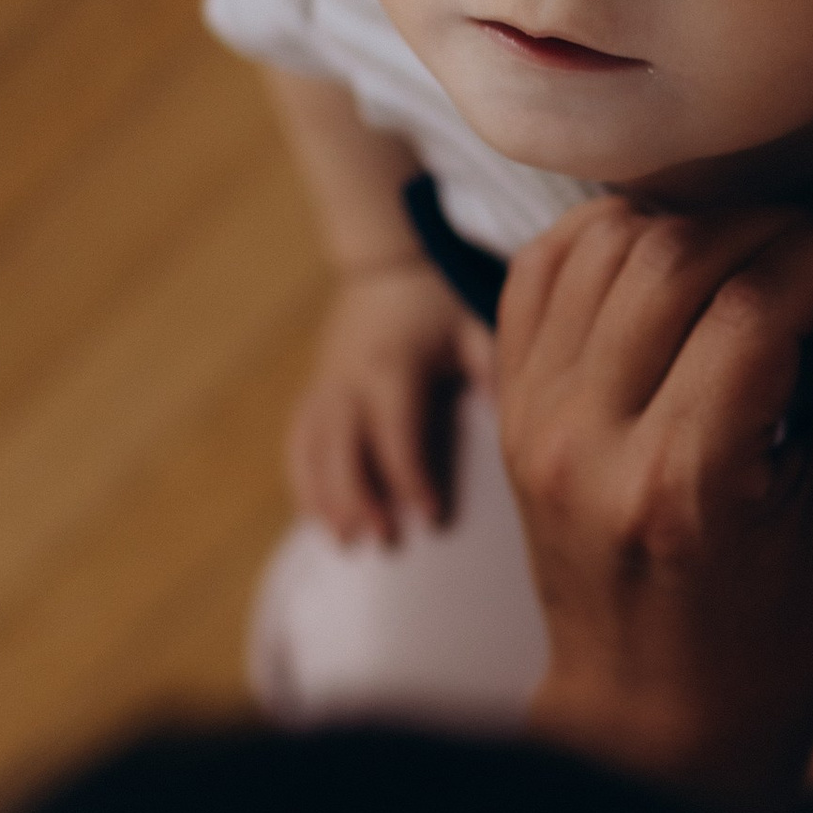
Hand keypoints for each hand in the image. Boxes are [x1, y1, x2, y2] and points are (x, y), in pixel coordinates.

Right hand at [286, 262, 490, 547]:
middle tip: (383, 540)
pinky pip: (298, 442)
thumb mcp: (471, 327)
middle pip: (343, 448)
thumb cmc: (439, 306)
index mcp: (391, 367)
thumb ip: (490, 370)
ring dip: (326, 498)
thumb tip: (514, 420)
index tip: (432, 516)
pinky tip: (316, 519)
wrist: (385, 269)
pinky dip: (304, 481)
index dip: (411, 477)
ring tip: (347, 543)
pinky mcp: (314, 394)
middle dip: (359, 497)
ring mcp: (325, 388)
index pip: (397, 432)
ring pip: (314, 450)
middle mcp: (349, 380)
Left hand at [495, 198, 812, 812]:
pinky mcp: (513, 406)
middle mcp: (587, 440)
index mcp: (680, 483)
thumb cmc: (774, 641)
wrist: (654, 716)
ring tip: (767, 256)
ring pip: (605, 242)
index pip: (756, 303)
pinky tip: (680, 259)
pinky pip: (548, 269)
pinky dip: (615, 238)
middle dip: (780, 226)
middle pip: (677, 254)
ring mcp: (533, 418)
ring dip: (700, 222)